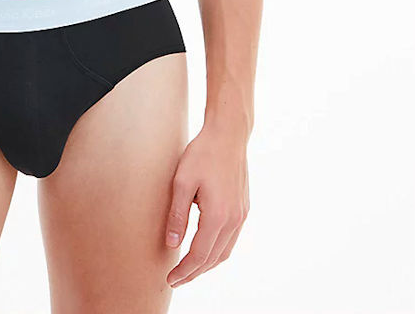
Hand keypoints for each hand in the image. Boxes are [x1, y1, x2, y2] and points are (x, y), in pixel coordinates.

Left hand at [164, 123, 249, 287]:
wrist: (228, 135)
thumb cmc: (202, 154)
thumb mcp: (182, 182)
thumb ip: (177, 215)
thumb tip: (172, 244)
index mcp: (218, 216)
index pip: (200, 255)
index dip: (184, 271)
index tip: (170, 279)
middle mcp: (234, 220)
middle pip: (214, 258)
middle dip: (194, 272)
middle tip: (176, 279)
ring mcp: (242, 215)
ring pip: (225, 252)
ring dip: (207, 264)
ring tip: (189, 268)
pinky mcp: (244, 208)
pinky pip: (231, 239)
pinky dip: (217, 250)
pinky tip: (206, 248)